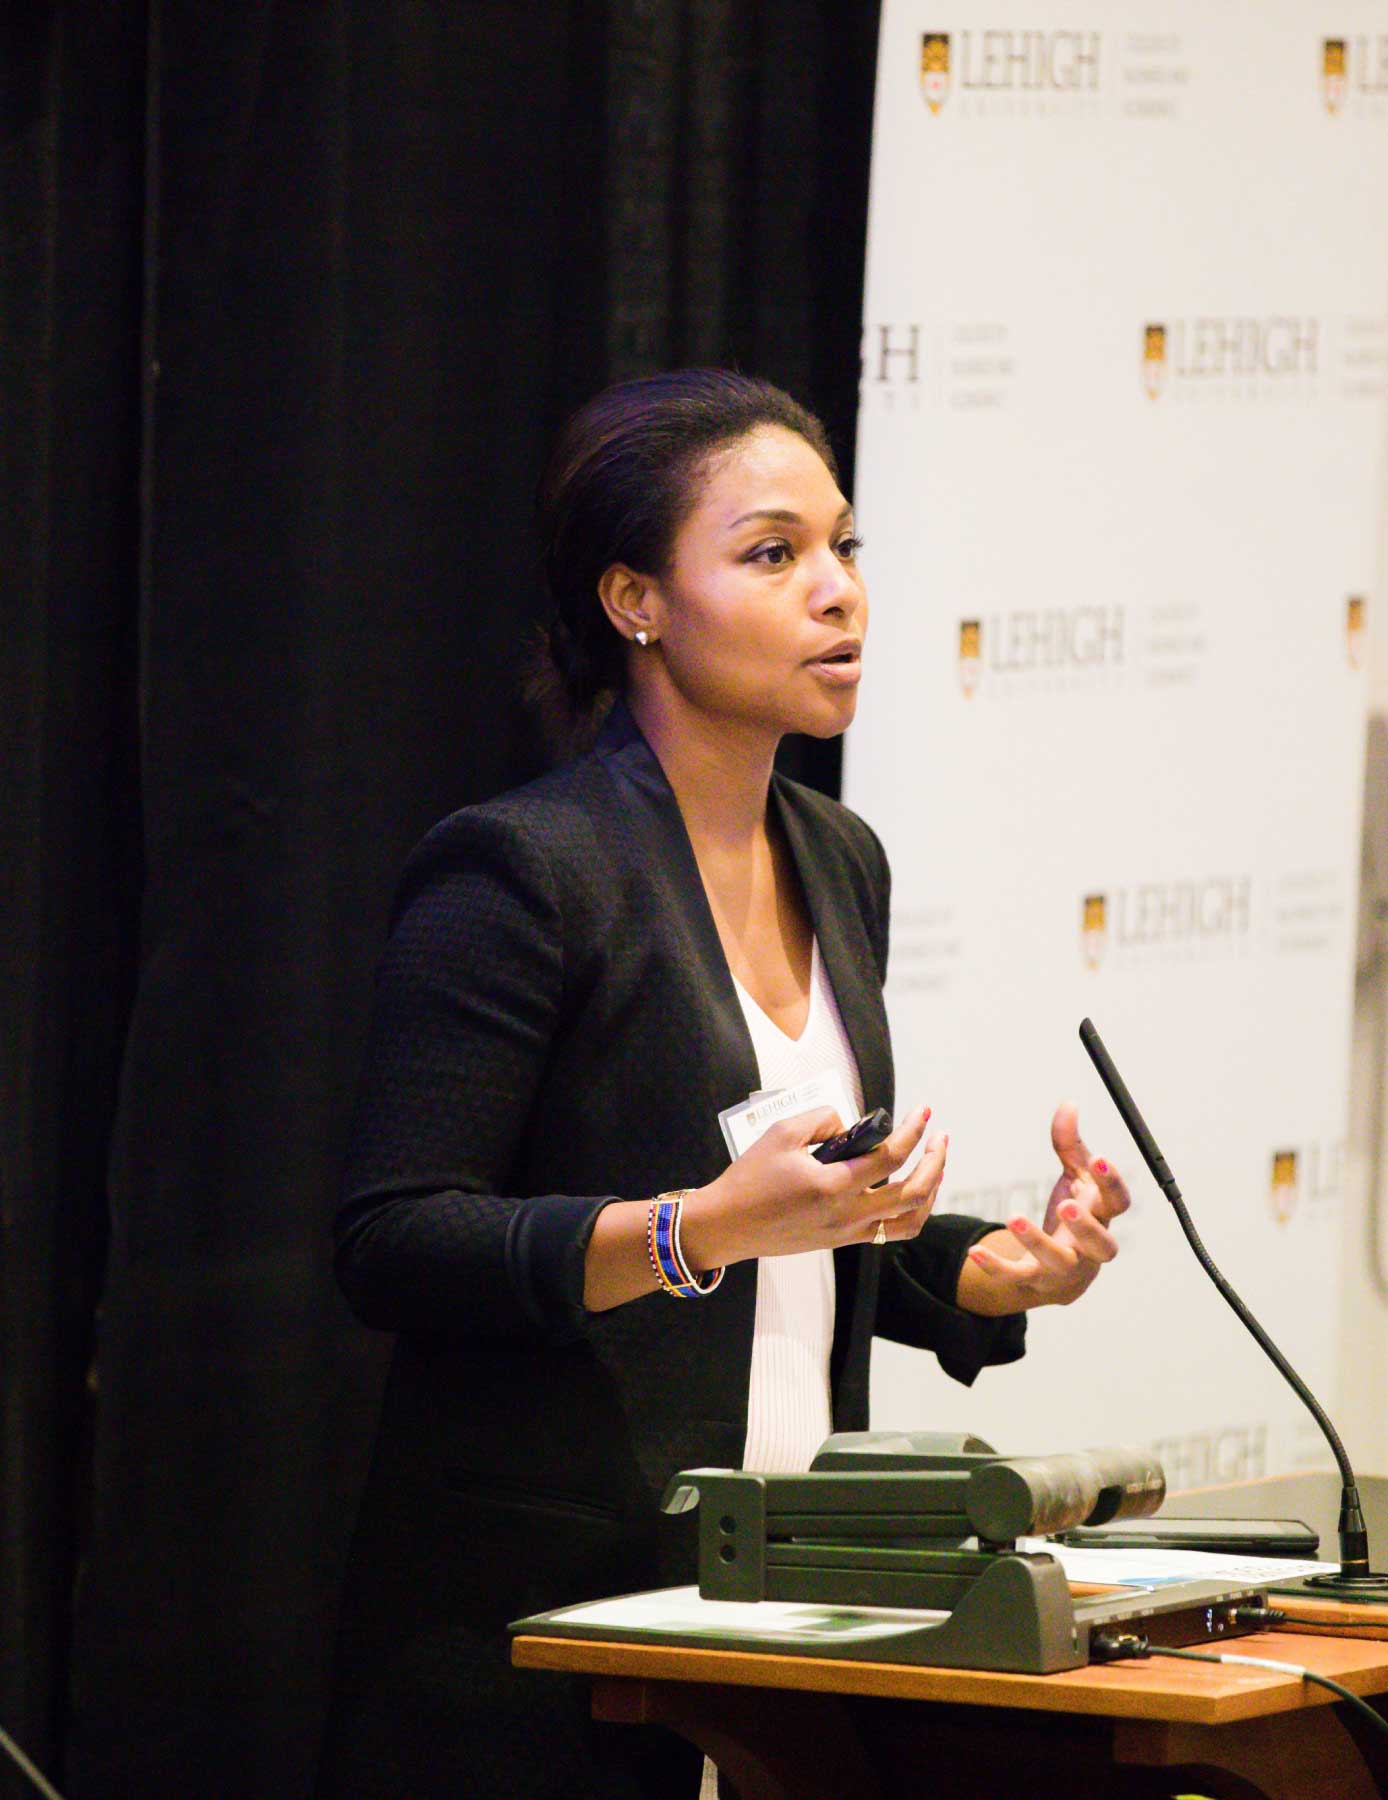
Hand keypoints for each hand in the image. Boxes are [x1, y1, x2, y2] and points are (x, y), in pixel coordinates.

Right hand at [680, 1104, 947, 1268]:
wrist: (728, 1225)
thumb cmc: (750, 1178)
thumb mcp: (781, 1133)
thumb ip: (823, 1120)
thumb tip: (852, 1125)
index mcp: (832, 1185)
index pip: (890, 1157)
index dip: (912, 1132)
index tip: (923, 1112)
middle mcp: (846, 1214)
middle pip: (913, 1192)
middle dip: (935, 1162)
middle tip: (939, 1138)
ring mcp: (847, 1232)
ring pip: (910, 1220)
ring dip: (931, 1191)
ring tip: (935, 1165)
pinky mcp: (842, 1240)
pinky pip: (891, 1231)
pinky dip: (910, 1211)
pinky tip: (910, 1190)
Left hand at [955, 1102, 1130, 1315]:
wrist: (1059, 1272)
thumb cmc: (1072, 1217)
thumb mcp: (1075, 1179)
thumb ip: (1070, 1145)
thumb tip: (1067, 1105)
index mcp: (1102, 1218)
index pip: (1117, 1203)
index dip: (1112, 1183)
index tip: (1100, 1159)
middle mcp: (1090, 1249)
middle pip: (1101, 1245)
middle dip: (1085, 1227)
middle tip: (1066, 1205)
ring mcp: (1064, 1269)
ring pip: (1058, 1263)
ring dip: (1038, 1243)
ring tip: (1015, 1218)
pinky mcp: (1034, 1282)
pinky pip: (1015, 1277)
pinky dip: (995, 1267)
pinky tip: (974, 1251)